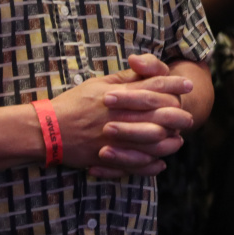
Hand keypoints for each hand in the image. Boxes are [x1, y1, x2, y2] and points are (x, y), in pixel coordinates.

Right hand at [49, 54, 194, 176]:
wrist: (45, 129)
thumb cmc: (73, 103)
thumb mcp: (99, 84)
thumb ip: (125, 78)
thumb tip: (145, 69)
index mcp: (119, 96)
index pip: (155, 86)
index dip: (174, 84)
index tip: (188, 84)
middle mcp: (121, 117)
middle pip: (160, 115)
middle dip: (178, 115)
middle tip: (188, 116)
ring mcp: (116, 139)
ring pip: (152, 141)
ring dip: (169, 141)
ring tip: (178, 139)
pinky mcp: (108, 158)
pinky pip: (135, 164)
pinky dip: (150, 165)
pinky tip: (160, 163)